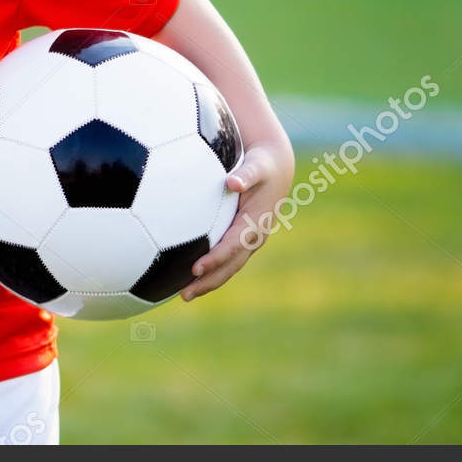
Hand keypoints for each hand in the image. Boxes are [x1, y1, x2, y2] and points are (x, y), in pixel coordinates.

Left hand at [180, 139, 294, 301]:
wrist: (277, 169)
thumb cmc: (262, 166)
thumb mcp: (256, 166)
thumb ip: (246, 175)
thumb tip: (232, 183)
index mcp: (255, 223)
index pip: (233, 246)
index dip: (215, 259)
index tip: (195, 268)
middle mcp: (254, 237)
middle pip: (230, 265)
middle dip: (209, 281)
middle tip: (185, 295)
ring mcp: (249, 241)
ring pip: (228, 267)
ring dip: (209, 282)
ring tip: (184, 295)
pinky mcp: (242, 239)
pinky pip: (226, 260)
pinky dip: (211, 271)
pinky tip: (189, 277)